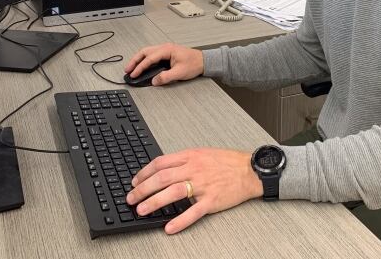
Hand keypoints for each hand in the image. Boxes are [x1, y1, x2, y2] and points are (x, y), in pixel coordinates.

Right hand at [124, 43, 203, 85]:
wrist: (203, 61)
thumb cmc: (194, 64)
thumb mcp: (179, 73)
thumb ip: (166, 77)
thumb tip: (154, 81)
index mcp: (167, 50)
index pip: (149, 58)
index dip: (140, 67)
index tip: (133, 74)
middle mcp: (165, 47)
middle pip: (145, 52)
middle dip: (135, 61)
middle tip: (127, 70)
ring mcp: (165, 49)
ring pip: (147, 52)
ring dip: (139, 59)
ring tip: (132, 68)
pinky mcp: (167, 53)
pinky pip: (152, 54)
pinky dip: (144, 59)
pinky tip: (142, 65)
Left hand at [126, 148, 262, 233]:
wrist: (249, 170)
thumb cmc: (227, 162)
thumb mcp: (203, 153)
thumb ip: (184, 160)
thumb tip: (163, 169)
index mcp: (191, 156)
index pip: (161, 163)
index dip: (144, 173)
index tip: (135, 181)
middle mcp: (194, 169)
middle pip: (162, 177)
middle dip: (142, 188)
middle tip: (131, 198)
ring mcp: (203, 185)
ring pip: (173, 192)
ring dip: (154, 202)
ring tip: (141, 209)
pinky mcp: (212, 200)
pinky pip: (193, 212)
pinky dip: (180, 221)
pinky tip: (169, 227)